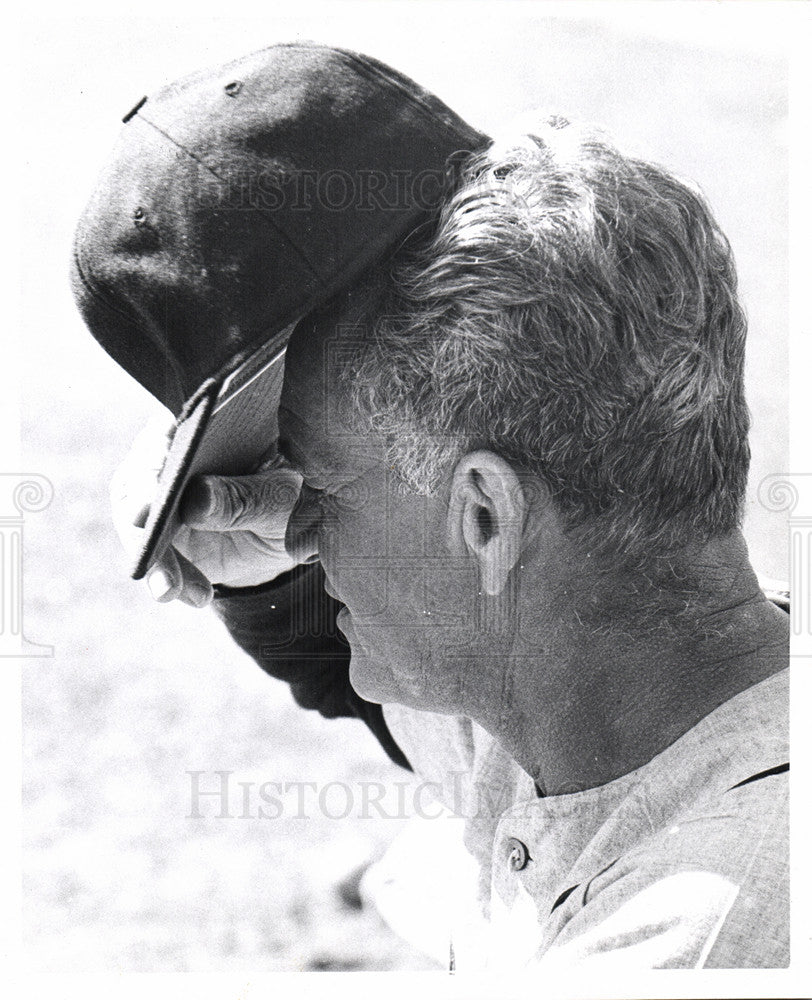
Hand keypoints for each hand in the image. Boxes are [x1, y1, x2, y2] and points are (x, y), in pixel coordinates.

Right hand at [111, 413, 302, 607]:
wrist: (294, 535)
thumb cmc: (295, 498)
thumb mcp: (283, 499)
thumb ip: (246, 498)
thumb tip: (197, 500)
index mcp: (208, 422)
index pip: (172, 427)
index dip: (157, 455)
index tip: (154, 486)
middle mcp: (172, 451)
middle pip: (140, 474)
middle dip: (141, 511)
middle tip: (146, 540)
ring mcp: (161, 492)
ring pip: (137, 520)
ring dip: (153, 558)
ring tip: (171, 589)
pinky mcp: (160, 531)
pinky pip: (152, 556)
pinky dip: (168, 578)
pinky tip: (196, 595)